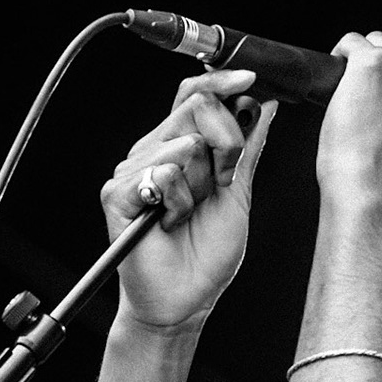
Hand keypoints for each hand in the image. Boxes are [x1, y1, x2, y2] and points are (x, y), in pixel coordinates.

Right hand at [101, 69, 277, 331]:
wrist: (185, 301)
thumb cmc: (207, 256)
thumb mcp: (238, 193)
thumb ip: (248, 148)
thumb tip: (263, 105)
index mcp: (180, 145)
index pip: (195, 94)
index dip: (222, 82)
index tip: (250, 80)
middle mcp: (153, 151)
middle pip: (195, 107)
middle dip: (226, 143)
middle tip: (223, 182)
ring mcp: (133, 171)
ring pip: (183, 143)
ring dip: (201, 184)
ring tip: (190, 213)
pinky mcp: (118, 193)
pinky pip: (162, 173)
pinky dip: (178, 202)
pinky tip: (170, 223)